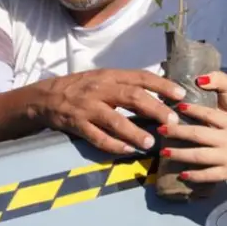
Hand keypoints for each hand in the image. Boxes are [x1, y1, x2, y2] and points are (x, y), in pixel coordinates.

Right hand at [30, 69, 185, 153]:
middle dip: (155, 109)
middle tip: (172, 121)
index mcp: (111, 75)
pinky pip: (96, 137)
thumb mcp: (104, 78)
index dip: (162, 85)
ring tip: (150, 142)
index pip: (141, 77)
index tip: (181, 95)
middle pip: (132, 96)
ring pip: (115, 120)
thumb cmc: (82, 87)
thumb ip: (128, 84)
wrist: (45, 97)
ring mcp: (88, 107)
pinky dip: (112, 145)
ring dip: (134, 132)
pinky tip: (127, 150)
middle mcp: (101, 88)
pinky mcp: (76, 124)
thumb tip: (161, 92)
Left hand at [157, 102, 226, 184]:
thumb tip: (211, 119)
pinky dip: (194, 175)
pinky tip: (183, 174)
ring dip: (179, 153)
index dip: (191, 109)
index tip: (178, 106)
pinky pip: (208, 175)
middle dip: (177, 131)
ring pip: (198, 155)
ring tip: (164, 152)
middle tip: (161, 128)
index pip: (208, 113)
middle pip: (197, 133)